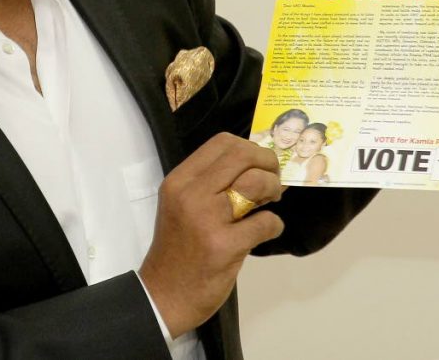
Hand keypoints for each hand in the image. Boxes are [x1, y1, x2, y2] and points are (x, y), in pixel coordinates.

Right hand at [139, 133, 283, 337]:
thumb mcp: (183, 206)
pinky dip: (274, 224)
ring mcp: (206, 220)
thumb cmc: (178, 248)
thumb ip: (212, 184)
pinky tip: (267, 230)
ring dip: (272, 189)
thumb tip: (259, 166)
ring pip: (255, 183)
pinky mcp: (224, 246)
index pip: (222, 143)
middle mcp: (190, 194)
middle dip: (267, 163)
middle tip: (273, 180)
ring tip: (270, 202)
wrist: (164, 294)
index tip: (259, 165)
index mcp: (179, 181)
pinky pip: (264, 222)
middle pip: (241, 155)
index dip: (250, 148)